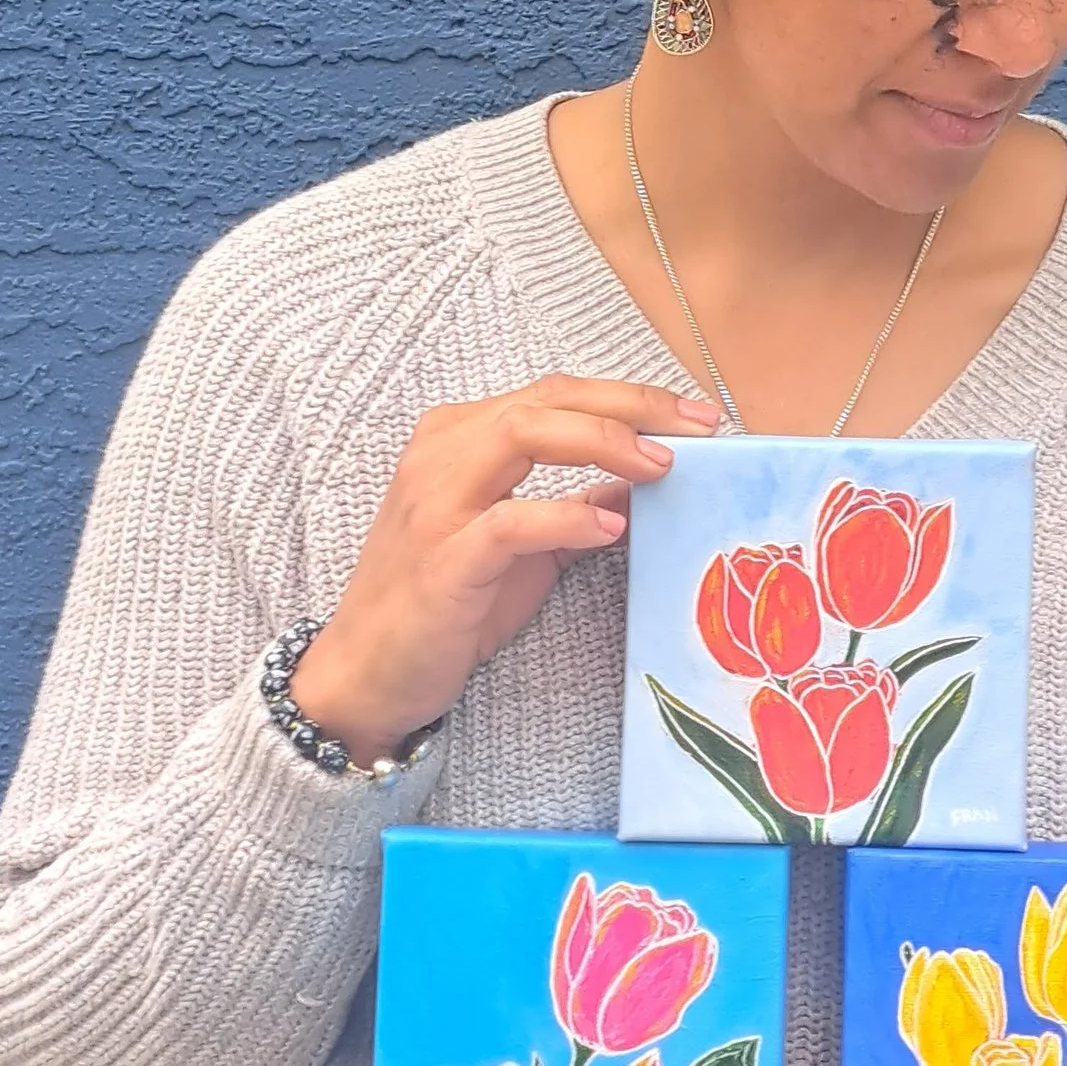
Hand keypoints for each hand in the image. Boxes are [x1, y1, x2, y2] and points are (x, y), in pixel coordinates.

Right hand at [287, 376, 718, 764]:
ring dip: (603, 441)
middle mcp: (441, 454)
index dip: (630, 396)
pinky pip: (510, 521)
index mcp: (458, 438)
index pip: (555, 393)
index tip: (696, 415)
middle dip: (631, 405)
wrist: (369, 672)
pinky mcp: (443, 559)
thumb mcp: (523, 545)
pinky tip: (610, 527)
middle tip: (698, 427)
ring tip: (662, 467)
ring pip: (523, 434)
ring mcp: (436, 503)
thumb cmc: (446, 605)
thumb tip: (645, 480)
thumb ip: (575, 504)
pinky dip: (566, 517)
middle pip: (547, 399)